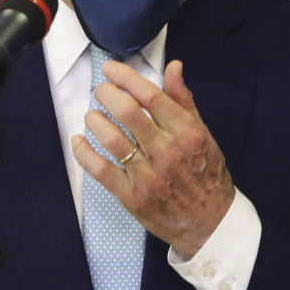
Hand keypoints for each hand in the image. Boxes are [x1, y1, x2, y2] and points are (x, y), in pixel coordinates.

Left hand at [71, 59, 234, 258]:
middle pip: (127, 112)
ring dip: (95, 120)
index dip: (126, 77)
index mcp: (186, 132)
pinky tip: (79, 141)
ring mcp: (148, 175)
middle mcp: (167, 152)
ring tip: (93, 116)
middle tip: (101, 91)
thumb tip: (173, 67)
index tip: (111, 70)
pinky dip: (84, 152)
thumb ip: (183, 100)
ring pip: (111, 138)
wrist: (210, 223)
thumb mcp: (203, 133)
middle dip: (106, 94)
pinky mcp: (132, 196)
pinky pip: (100, 170)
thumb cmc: (206, 174)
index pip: (150, 96)